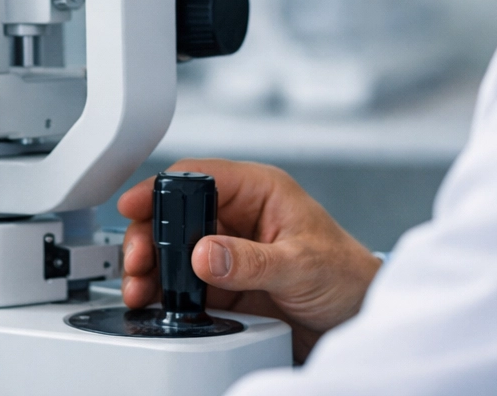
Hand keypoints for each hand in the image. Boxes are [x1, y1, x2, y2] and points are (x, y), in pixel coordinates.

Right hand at [117, 158, 381, 361]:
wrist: (361, 319)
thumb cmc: (348, 275)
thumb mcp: (301, 264)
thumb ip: (251, 260)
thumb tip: (204, 253)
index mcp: (258, 191)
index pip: (198, 178)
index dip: (161, 190)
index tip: (135, 208)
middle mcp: (239, 217)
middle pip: (177, 216)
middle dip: (150, 237)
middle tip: (138, 263)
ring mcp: (230, 252)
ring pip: (175, 252)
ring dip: (154, 270)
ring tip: (143, 290)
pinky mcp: (226, 285)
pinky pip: (186, 285)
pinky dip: (167, 295)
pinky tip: (160, 304)